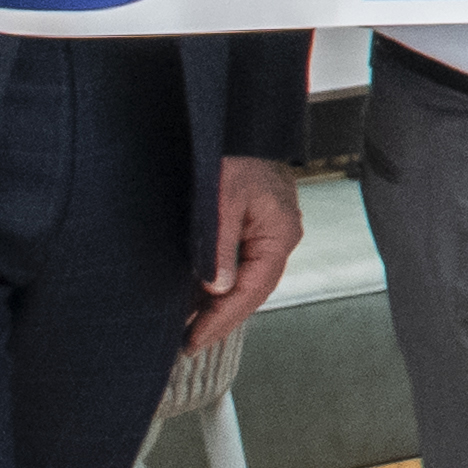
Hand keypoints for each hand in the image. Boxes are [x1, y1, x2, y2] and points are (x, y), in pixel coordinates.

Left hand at [188, 153, 301, 349]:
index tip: (196, 339)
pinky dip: (217, 284)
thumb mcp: (222, 199)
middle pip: (251, 290)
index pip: (253, 289)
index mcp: (279, 234)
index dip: (223, 318)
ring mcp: (266, 233)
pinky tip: (196, 297)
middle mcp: (278, 238)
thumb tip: (218, 288)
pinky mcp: (251, 227)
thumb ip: (220, 246)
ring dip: (218, 304)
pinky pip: (237, 265)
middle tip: (189, 343)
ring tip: (189, 327)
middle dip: (221, 318)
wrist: (241, 124)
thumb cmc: (235, 153)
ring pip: (244, 280)